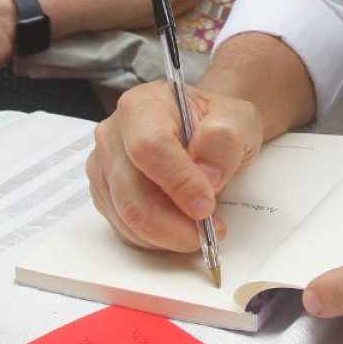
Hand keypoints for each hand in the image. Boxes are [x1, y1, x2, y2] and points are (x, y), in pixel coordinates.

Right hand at [87, 80, 262, 251]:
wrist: (204, 132)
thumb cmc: (215, 124)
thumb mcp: (238, 120)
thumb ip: (225, 140)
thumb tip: (206, 174)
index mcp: (143, 105)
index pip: (150, 148)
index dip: (178, 183)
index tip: (206, 206)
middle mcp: (114, 134)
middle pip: (131, 193)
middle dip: (173, 223)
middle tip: (208, 229)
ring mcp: (104, 166)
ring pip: (126, 218)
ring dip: (167, 235)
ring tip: (200, 227)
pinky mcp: (105, 194)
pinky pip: (125, 229)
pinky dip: (156, 238)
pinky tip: (179, 226)